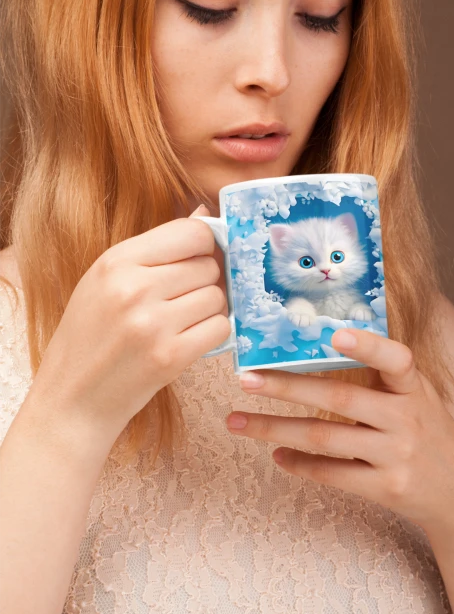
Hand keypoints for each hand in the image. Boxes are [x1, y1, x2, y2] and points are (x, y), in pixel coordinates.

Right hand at [29, 205, 230, 443]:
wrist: (72, 399)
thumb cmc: (91, 336)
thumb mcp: (107, 280)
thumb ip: (156, 248)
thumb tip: (206, 213)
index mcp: (116, 261)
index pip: (192, 232)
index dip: (205, 246)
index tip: (199, 259)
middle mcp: (134, 288)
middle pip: (208, 265)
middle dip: (206, 280)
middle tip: (184, 299)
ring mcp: (153, 324)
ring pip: (218, 296)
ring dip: (210, 309)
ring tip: (183, 321)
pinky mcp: (170, 357)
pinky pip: (220, 328)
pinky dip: (213, 334)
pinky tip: (189, 339)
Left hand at [226, 328, 453, 537]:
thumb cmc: (431, 435)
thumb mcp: (420, 398)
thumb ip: (385, 376)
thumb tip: (326, 342)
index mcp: (415, 388)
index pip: (396, 359)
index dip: (367, 345)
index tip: (333, 332)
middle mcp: (408, 419)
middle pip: (339, 398)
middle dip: (286, 387)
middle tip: (245, 379)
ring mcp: (397, 456)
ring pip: (324, 438)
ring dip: (274, 428)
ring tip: (237, 421)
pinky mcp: (386, 489)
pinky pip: (332, 474)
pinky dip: (299, 463)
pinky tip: (275, 453)